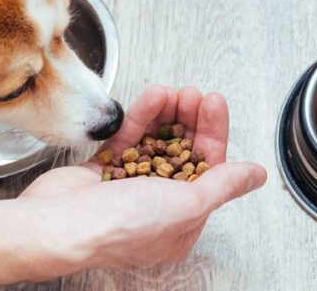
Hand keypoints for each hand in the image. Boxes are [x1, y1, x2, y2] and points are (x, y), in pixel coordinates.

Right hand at [19, 85, 266, 271]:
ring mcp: (128, 187)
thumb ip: (223, 184)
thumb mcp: (187, 205)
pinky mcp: (103, 170)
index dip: (212, 133)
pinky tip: (153, 96)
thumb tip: (256, 175)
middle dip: (190, 120)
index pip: (207, 169)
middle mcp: (156, 206)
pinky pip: (128, 138)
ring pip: (155, 141)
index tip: (213, 104)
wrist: (59, 225)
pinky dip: (141, 117)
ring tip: (173, 91)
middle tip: (193, 94)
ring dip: (167, 114)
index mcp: (181, 223)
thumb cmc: (120, 226)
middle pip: (182, 152)